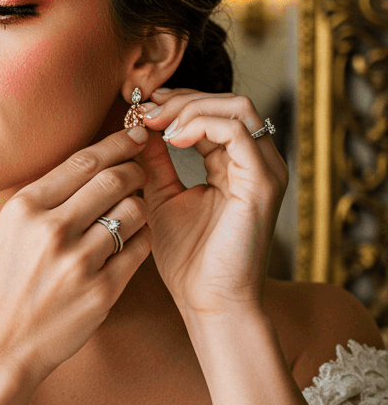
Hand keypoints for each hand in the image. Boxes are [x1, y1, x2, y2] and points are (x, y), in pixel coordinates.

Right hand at [0, 128, 151, 383]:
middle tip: (140, 171)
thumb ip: (45, 197)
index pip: (84, 160)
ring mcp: (77, 263)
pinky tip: (133, 240)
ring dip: (140, 206)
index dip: (117, 142)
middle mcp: (50, 230)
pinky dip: (142, 238)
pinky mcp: (101, 292)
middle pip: (114, 179)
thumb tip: (92, 161)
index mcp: (24, 208)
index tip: (135, 135)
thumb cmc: (4, 287)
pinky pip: (139, 249)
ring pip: (134, 211)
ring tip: (132, 211)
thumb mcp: (9, 231)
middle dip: (135, 169)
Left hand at [139, 88, 288, 316]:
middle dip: (182, 100)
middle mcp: (258, 164)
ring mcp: (265, 171)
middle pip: (229, 102)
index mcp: (237, 166)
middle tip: (145, 111)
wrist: (209, 304)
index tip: (140, 108)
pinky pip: (237, 132)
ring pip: (237, 108)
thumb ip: (155, 161)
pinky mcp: (262, 183)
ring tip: (156, 124)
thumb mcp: (162, 198)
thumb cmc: (188, 261)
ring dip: (190, 108)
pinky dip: (202, 125)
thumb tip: (138, 126)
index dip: (177, 103)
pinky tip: (172, 140)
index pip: (215, 113)